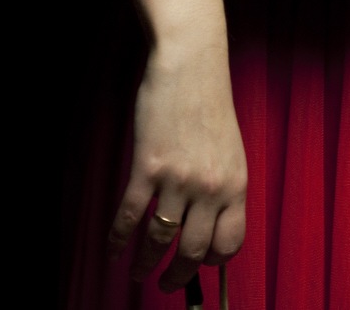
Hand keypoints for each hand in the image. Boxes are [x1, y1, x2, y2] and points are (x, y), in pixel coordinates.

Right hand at [108, 40, 246, 292]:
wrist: (190, 66)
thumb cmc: (208, 104)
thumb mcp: (228, 150)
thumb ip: (221, 186)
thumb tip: (208, 224)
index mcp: (235, 184)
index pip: (230, 243)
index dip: (214, 262)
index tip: (201, 266)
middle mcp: (210, 188)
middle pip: (193, 252)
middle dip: (177, 277)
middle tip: (166, 284)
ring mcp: (177, 180)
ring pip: (159, 241)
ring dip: (146, 264)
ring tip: (139, 273)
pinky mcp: (147, 169)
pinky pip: (130, 218)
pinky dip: (119, 240)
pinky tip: (114, 250)